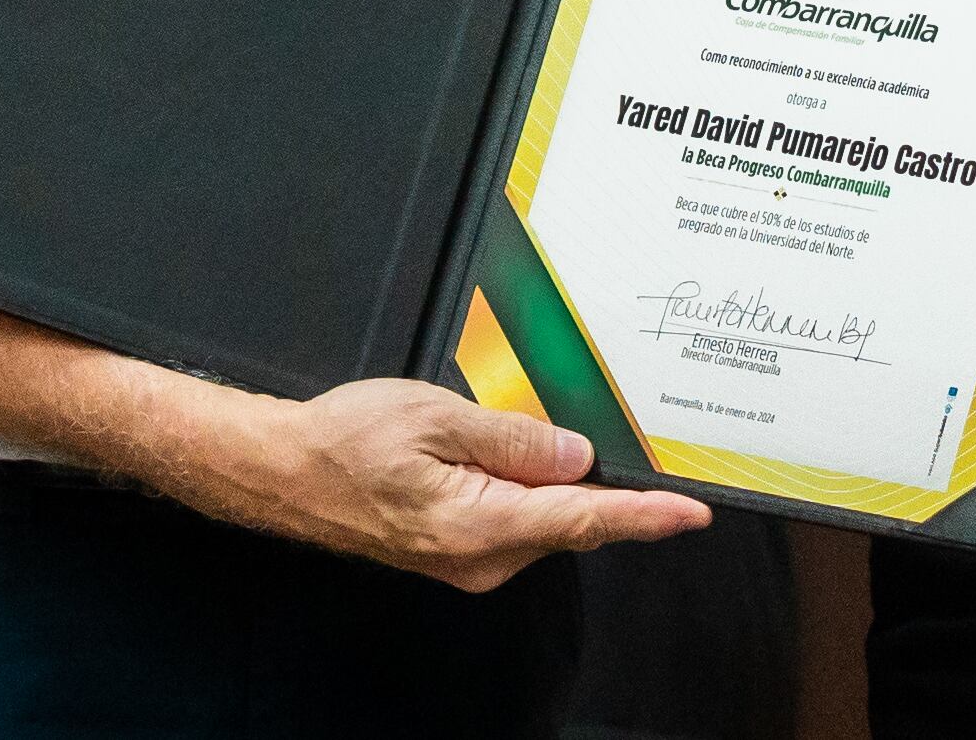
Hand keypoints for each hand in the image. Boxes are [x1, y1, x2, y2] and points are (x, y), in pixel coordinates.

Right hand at [237, 378, 708, 590]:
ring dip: (558, 485)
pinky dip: (529, 492)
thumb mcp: (435, 416)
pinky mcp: (457, 551)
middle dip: (606, 489)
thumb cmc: (346, 440)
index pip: (582, 520)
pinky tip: (512, 458)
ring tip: (531, 435)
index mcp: (479, 525)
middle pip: (570, 522)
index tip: (690, 513)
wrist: (285, 472)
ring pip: (542, 520)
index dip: (642, 516)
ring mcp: (468, 561)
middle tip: (633, 449)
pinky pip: (514, 521)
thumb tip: (574, 456)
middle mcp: (481, 558)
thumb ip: (512, 438)